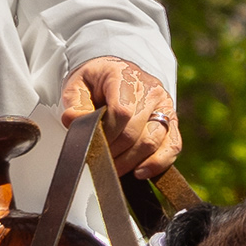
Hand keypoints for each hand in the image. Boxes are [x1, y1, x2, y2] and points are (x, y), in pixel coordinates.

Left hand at [62, 57, 181, 179]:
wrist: (116, 73)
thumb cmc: (97, 81)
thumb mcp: (78, 85)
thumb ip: (74, 103)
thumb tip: (73, 120)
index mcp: (126, 77)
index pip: (122, 112)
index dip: (106, 134)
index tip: (93, 143)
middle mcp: (151, 90)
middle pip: (135, 131)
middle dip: (114, 152)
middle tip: (99, 159)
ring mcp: (164, 106)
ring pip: (152, 142)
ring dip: (130, 161)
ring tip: (113, 167)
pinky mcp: (172, 122)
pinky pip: (172, 146)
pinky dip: (157, 163)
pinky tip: (140, 172)